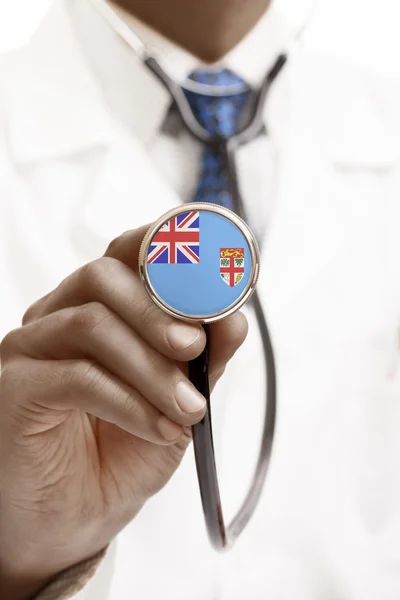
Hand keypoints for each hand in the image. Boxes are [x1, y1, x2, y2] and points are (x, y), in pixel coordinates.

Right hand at [0, 226, 247, 599]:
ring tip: (188, 409)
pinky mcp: (14, 390)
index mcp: (98, 309)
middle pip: (103, 277)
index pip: (125, 254)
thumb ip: (204, 359)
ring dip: (151, 367)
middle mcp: (57, 317)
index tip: (212, 270)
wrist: (73, 520)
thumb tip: (233, 318)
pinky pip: (75, 376)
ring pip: (91, 324)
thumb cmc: (120, 453)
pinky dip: (129, 401)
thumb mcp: (178, 402)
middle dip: (159, 310)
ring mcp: (30, 350)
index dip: (166, 248)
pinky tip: (157, 428)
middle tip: (195, 349)